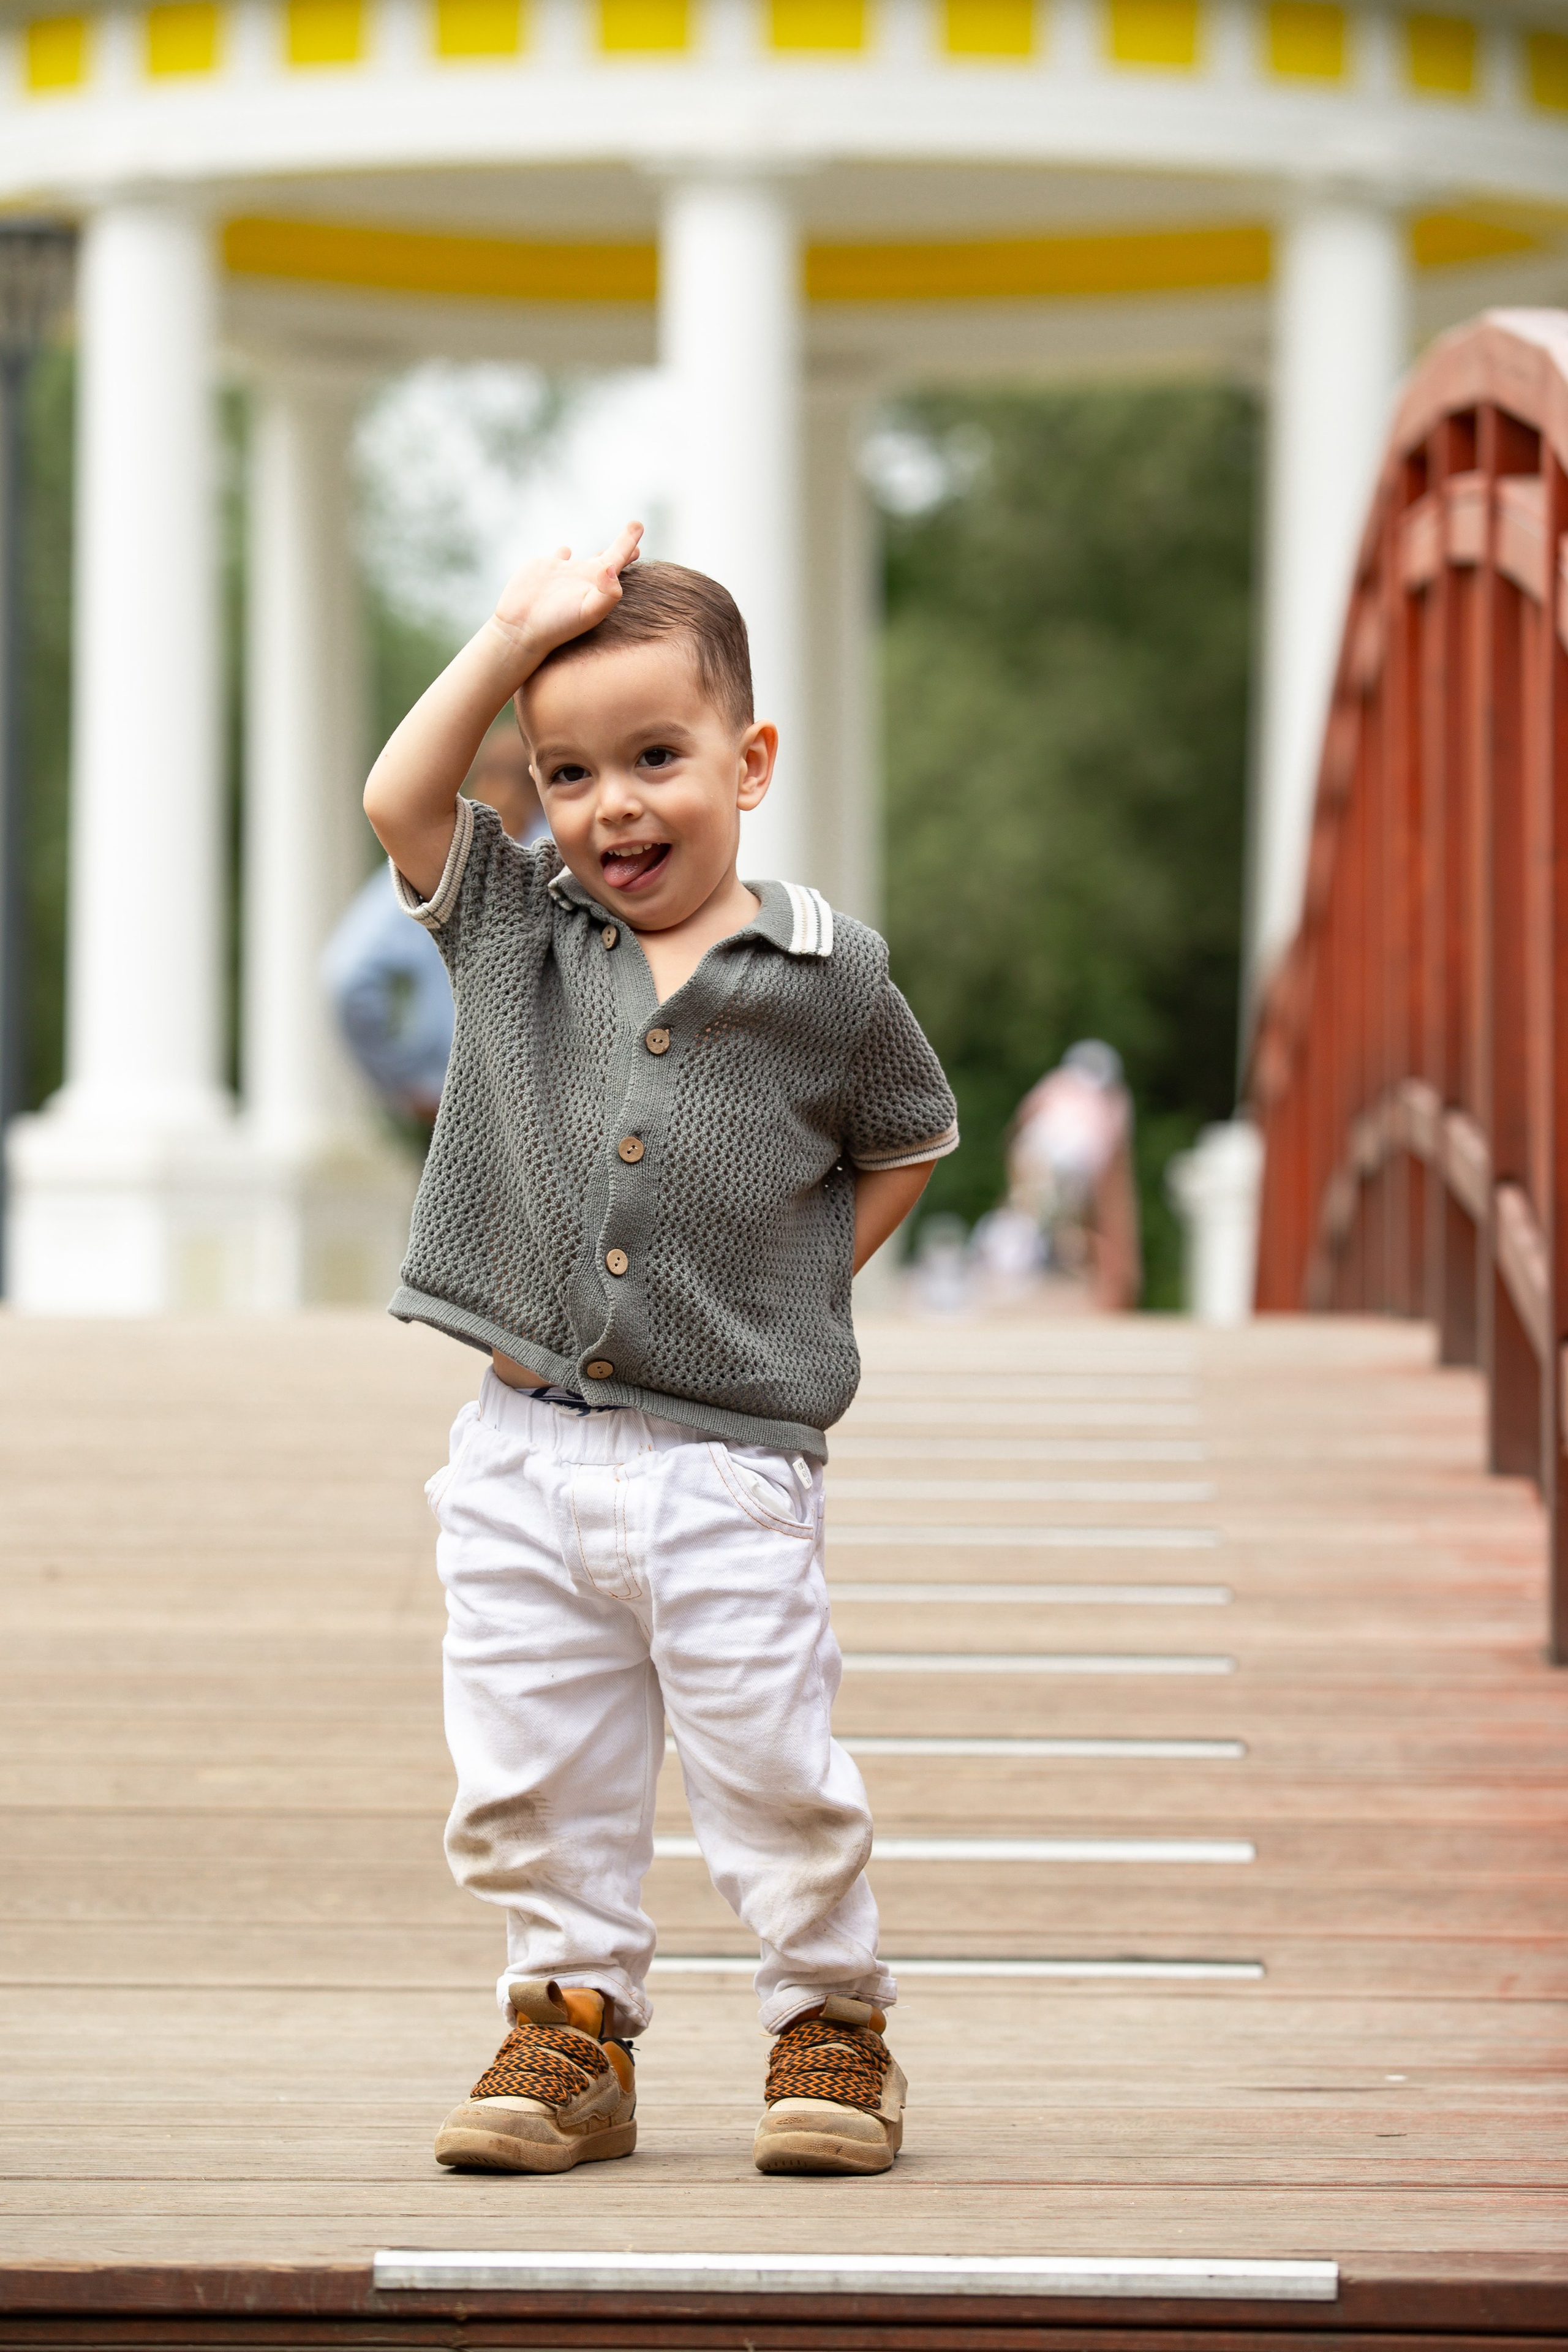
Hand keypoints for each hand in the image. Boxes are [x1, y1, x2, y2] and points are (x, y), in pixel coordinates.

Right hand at [492, 522, 643, 667]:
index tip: (639, 525)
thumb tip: (612, 568)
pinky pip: (558, 557)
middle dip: (622, 545)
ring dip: (597, 554)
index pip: (618, 559)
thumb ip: (607, 593)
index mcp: (597, 584)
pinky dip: (563, 553)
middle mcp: (583, 578)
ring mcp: (564, 574)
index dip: (628, 543)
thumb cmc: (557, 624)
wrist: (521, 629)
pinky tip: (565, 551)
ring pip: (584, 560)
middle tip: (635, 528)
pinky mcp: (544, 569)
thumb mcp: (588, 611)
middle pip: (608, 558)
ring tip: (608, 550)